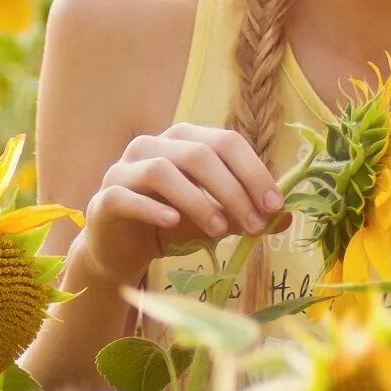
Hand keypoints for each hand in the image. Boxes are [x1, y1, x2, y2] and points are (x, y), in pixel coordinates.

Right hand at [78, 123, 286, 287]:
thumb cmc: (172, 226)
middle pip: (199, 154)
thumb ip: (245, 214)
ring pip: (163, 170)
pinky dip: (152, 208)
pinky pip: (126, 196)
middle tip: (255, 225)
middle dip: (232, 190)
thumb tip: (286, 217)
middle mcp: (153, 145)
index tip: (275, 205)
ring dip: (197, 200)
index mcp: (184, 139)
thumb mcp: (215, 219)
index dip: (253, 172)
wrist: (122, 250)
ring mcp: (123, 168)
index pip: (226, 142)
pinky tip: (174, 224)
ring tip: (219, 231)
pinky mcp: (103, 198)